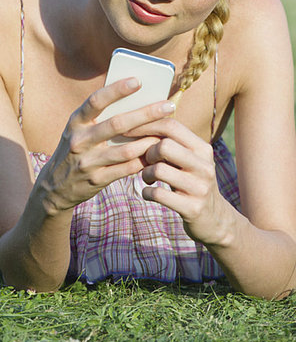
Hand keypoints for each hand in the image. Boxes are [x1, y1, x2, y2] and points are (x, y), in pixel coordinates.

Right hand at [34, 78, 174, 213]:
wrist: (55, 186)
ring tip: (167, 133)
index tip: (138, 81)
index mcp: (75, 121)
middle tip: (168, 106)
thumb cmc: (76, 148)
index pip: (96, 101)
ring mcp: (87, 161)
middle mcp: (79, 140)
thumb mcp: (79, 129)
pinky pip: (126, 169)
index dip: (116, 90)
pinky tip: (156, 153)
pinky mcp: (96, 180)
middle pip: (117, 124)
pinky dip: (143, 160)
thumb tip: (134, 98)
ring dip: (149, 141)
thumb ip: (99, 116)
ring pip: (126, 149)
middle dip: (146, 114)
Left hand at [137, 117, 230, 245]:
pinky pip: (158, 194)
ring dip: (145, 174)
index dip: (146, 125)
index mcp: (202, 149)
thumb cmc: (191, 182)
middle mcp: (204, 165)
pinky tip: (148, 193)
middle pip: (164, 146)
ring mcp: (200, 187)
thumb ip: (172, 142)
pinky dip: (146, 192)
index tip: (128, 130)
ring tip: (147, 178)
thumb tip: (138, 122)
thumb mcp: (189, 160)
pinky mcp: (192, 208)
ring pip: (159, 169)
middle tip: (146, 162)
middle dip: (147, 153)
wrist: (214, 219)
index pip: (171, 126)